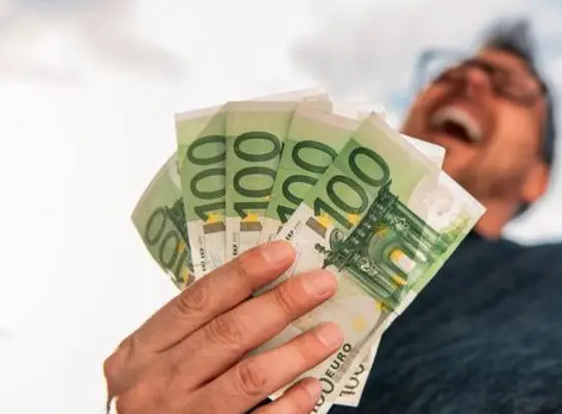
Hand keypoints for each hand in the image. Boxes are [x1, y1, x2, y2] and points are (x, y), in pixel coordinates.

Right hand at [103, 241, 341, 413]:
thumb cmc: (149, 405)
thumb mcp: (150, 365)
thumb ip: (191, 334)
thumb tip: (259, 291)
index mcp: (141, 352)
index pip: (198, 301)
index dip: (243, 273)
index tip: (283, 252)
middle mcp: (159, 384)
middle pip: (229, 333)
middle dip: (281, 303)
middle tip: (322, 284)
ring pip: (248, 377)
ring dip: (296, 351)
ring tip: (331, 332)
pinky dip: (290, 404)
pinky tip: (313, 386)